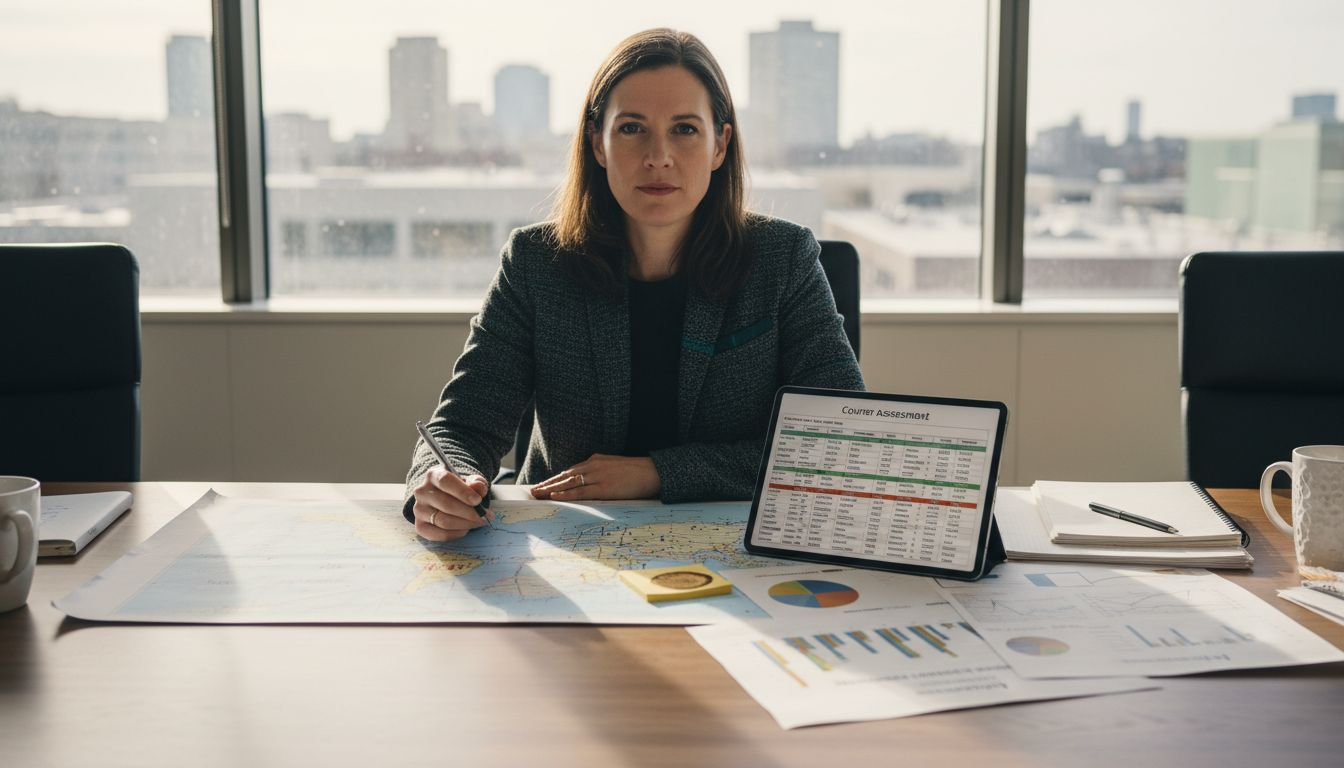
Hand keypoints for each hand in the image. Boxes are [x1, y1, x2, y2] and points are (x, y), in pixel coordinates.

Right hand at [412, 467, 491, 541]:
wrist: (443, 498)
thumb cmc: (458, 489)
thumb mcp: (469, 481)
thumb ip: (476, 482)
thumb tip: (478, 487)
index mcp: (433, 475)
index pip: (445, 481)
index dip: (463, 492)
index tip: (478, 500)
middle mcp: (422, 492)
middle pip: (446, 504)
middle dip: (469, 512)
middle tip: (484, 516)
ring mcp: (419, 510)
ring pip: (444, 521)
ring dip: (465, 524)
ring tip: (478, 522)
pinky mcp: (420, 526)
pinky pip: (440, 535)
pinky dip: (457, 533)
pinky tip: (466, 528)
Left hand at [531, 454, 661, 500]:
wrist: (653, 472)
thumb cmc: (637, 472)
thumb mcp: (614, 467)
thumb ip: (600, 471)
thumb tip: (587, 480)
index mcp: (596, 461)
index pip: (570, 471)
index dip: (555, 479)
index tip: (542, 486)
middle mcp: (593, 466)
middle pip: (565, 476)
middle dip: (548, 484)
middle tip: (533, 491)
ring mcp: (598, 476)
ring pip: (569, 483)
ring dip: (551, 489)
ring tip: (537, 494)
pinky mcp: (604, 487)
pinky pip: (581, 491)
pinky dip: (566, 494)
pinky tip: (555, 496)